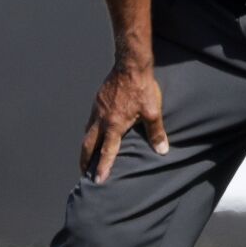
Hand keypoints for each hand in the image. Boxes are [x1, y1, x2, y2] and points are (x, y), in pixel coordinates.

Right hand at [79, 62, 168, 183]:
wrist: (129, 65)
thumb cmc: (142, 88)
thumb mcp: (153, 111)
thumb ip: (156, 132)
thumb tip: (162, 150)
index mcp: (114, 125)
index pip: (106, 152)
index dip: (102, 167)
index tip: (96, 181)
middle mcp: (101, 120)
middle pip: (88, 145)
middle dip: (84, 161)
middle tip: (83, 173)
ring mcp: (97, 110)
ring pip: (87, 133)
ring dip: (85, 147)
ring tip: (86, 157)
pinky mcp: (97, 101)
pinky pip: (90, 121)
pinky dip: (89, 132)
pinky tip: (93, 133)